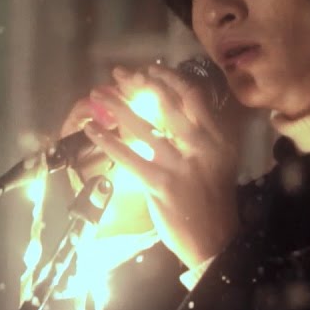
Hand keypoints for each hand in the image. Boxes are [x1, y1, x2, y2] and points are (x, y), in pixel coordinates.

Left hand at [82, 64, 239, 268]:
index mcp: (216, 137)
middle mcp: (200, 145)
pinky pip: (128, 156)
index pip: (192, 96)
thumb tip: (166, 113)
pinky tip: (92, 130)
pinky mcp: (159, 182)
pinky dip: (107, 140)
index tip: (149, 69)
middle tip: (117, 74)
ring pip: (142, 126)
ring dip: (116, 106)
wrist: (215, 240)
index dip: (168, 78)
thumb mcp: (217, 161)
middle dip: (138, 84)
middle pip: (165, 103)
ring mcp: (179, 163)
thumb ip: (199, 136)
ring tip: (97, 94)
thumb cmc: (212, 200)